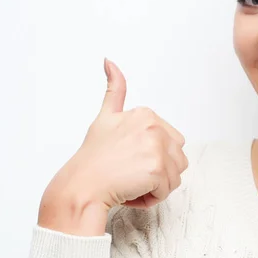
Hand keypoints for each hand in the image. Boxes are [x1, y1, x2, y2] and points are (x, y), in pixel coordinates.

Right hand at [39, 58, 187, 235]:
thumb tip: (109, 60)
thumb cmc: (93, 158)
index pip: (169, 142)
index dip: (149, 156)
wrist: (81, 187)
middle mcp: (154, 127)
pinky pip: (168, 190)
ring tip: (131, 182)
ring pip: (175, 175)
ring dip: (156, 185)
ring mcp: (156, 147)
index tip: (126, 158)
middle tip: (130, 173)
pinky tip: (132, 191)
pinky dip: (152, 197)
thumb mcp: (105, 117)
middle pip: (176, 157)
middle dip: (158, 170)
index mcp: (146, 114)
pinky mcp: (157, 169)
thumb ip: (114, 89)